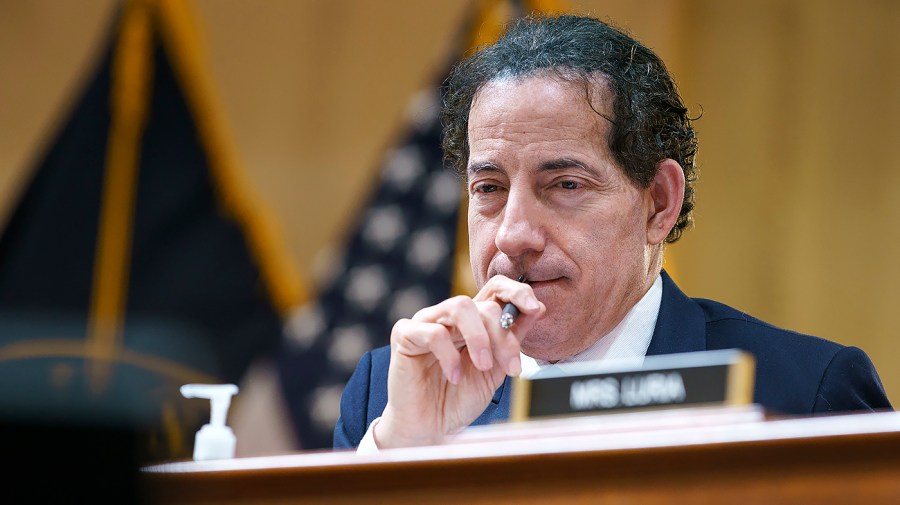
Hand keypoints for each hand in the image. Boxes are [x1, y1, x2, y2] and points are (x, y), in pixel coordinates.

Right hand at [374, 275, 544, 447]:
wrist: (430, 429)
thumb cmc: (458, 400)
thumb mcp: (496, 370)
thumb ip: (512, 340)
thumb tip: (537, 308)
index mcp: (473, 322)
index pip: (495, 288)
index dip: (516, 291)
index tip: (533, 308)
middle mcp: (449, 317)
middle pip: (482, 304)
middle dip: (502, 335)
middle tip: (510, 366)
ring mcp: (426, 322)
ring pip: (459, 306)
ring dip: (479, 337)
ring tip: (484, 366)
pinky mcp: (405, 335)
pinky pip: (433, 332)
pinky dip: (449, 355)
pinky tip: (453, 376)